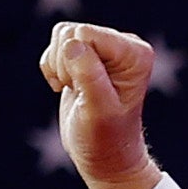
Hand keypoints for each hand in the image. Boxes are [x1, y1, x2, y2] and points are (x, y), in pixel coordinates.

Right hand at [41, 21, 163, 188]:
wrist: (104, 156)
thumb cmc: (105, 138)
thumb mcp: (98, 110)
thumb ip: (88, 75)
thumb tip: (71, 44)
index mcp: (135, 53)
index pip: (85, 34)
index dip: (75, 63)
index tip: (89, 91)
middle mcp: (124, 44)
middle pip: (71, 32)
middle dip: (65, 64)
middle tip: (81, 92)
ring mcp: (105, 47)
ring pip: (61, 35)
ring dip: (58, 66)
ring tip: (76, 90)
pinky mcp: (87, 53)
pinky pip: (55, 44)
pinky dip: (52, 67)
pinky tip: (68, 87)